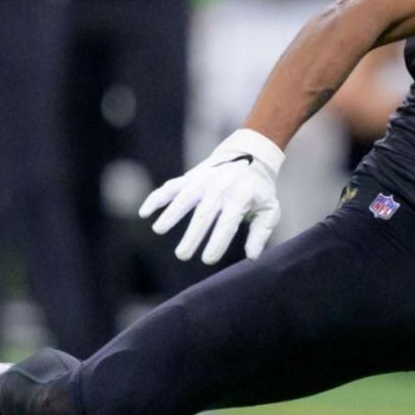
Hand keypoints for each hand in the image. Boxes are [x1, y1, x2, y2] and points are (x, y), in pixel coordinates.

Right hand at [138, 129, 285, 263]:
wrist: (250, 156)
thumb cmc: (259, 190)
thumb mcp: (269, 210)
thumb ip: (260, 234)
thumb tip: (252, 257)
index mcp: (240, 198)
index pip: (227, 223)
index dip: (217, 241)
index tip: (208, 259)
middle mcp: (220, 188)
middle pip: (203, 214)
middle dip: (192, 235)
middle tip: (183, 255)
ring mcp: (203, 181)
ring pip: (184, 197)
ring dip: (171, 213)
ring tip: (159, 230)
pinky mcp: (190, 178)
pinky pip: (170, 187)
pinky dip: (157, 198)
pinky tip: (144, 212)